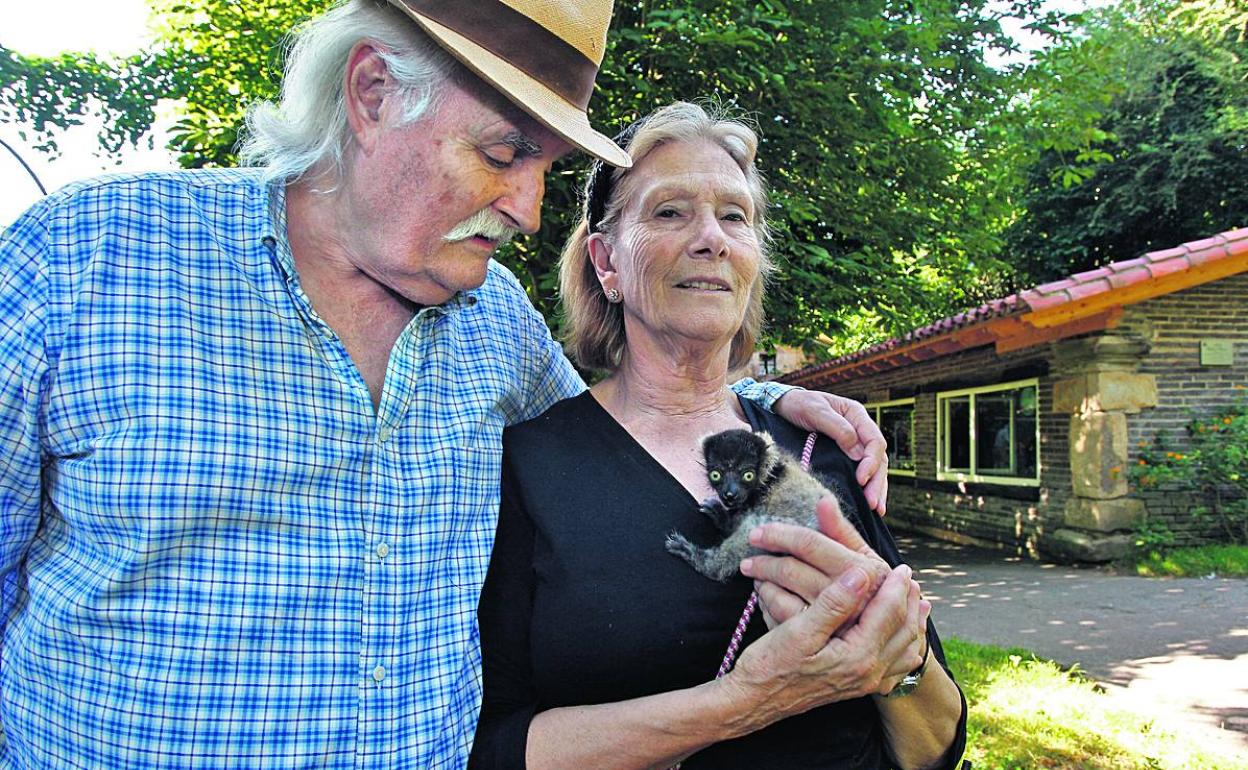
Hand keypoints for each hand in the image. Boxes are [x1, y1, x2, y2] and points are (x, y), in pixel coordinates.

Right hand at [726, 564, 924, 723]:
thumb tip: (860, 575)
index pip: (888, 613)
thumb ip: (833, 603)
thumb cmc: (770, 666)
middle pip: (903, 631)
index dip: (896, 587)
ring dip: (910, 622)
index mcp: (857, 656)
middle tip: (909, 578)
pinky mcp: (856, 686)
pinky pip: (893, 665)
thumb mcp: (798, 631)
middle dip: (908, 602)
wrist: (753, 702)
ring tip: (915, 602)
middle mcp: (867, 673)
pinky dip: (902, 645)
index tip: (900, 566)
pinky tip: (899, 637)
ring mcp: (863, 683)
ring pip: (902, 649)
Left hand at [740, 497, 889, 626]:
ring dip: (763, 582)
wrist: (874, 634)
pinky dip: (766, 603)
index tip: (758, 533)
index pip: (810, 543)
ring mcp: (831, 622)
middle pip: (791, 570)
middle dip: (764, 562)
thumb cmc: (867, 587)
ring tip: (756, 575)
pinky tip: (764, 595)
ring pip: (780, 596)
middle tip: (748, 560)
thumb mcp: (862, 558)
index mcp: (862, 569)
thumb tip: (823, 500)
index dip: (780, 534)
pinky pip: (778, 617)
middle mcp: (848, 597)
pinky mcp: (816, 641)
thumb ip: (841, 531)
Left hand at [771, 390, 887, 513]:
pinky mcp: (844, 454)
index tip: (861, 479)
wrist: (783, 405)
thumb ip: (837, 428)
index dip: (871, 462)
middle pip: (878, 458)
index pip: (875, 441)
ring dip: (876, 488)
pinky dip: (866, 486)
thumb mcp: (815, 411)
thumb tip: (858, 453)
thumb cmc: (799, 404)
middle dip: (877, 481)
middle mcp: (859, 430)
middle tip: (873, 504)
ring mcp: (854, 443)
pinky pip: (860, 471)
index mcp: (857, 416)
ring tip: (876, 509)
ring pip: (873, 467)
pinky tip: (866, 502)